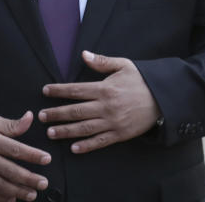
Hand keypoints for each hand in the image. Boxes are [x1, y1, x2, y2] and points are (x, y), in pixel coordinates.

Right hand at [0, 111, 50, 201]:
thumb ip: (12, 124)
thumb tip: (30, 117)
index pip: (15, 149)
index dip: (32, 155)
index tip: (47, 159)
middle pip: (9, 170)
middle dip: (28, 179)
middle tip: (43, 183)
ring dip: (17, 191)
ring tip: (32, 195)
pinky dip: (0, 198)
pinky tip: (12, 199)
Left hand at [39, 50, 161, 153]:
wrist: (163, 98)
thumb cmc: (142, 80)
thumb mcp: (124, 65)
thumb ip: (102, 62)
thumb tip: (84, 55)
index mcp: (105, 88)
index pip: (76, 90)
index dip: (59, 90)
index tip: (45, 91)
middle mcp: (106, 106)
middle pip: (75, 111)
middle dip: (56, 114)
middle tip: (41, 117)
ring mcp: (112, 121)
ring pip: (84, 128)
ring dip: (66, 131)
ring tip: (51, 133)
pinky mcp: (120, 133)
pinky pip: (100, 141)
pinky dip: (86, 146)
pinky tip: (74, 148)